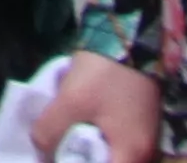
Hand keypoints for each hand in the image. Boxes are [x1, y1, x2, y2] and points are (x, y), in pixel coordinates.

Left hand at [36, 57, 160, 162]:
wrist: (129, 35)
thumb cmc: (104, 73)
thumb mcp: (69, 101)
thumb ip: (50, 132)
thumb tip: (41, 152)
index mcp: (131, 155)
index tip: (59, 158)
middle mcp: (145, 155)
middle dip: (82, 159)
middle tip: (58, 151)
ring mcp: (145, 140)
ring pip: (112, 157)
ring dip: (89, 152)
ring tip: (65, 141)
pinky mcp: (140, 126)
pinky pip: (117, 145)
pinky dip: (98, 142)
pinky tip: (80, 130)